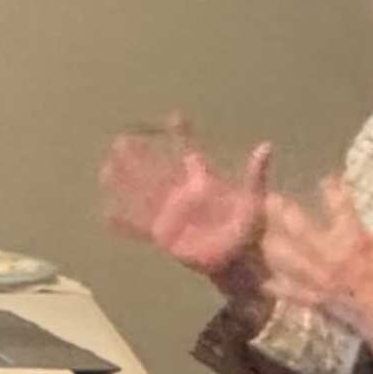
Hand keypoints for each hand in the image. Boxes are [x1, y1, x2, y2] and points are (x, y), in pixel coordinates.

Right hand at [98, 118, 275, 283]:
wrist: (238, 257)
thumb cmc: (246, 226)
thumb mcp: (255, 199)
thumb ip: (256, 174)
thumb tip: (266, 146)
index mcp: (201, 181)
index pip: (188, 152)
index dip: (182, 134)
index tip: (175, 116)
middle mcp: (181, 194)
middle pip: (155, 170)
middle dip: (139, 156)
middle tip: (120, 141)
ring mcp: (170, 214)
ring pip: (142, 194)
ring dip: (125, 182)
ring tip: (107, 168)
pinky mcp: (164, 235)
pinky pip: (139, 227)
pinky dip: (123, 222)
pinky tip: (107, 214)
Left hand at [263, 179, 372, 373]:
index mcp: (354, 241)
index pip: (340, 206)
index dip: (332, 189)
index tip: (327, 180)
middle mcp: (329, 257)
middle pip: (298, 229)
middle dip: (283, 212)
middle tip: (268, 198)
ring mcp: (320, 281)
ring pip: (287, 260)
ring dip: (273, 246)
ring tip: (260, 236)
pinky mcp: (317, 303)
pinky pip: (292, 294)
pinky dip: (278, 288)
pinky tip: (265, 283)